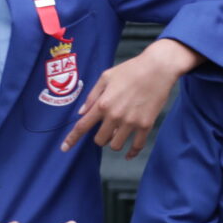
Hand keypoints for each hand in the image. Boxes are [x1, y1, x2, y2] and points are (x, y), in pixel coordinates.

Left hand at [59, 37, 201, 154]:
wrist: (158, 68)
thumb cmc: (131, 69)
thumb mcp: (106, 77)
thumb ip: (92, 96)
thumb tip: (81, 112)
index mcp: (103, 103)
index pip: (82, 126)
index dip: (72, 139)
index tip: (64, 148)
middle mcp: (115, 115)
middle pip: (100, 140)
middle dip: (100, 137)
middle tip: (106, 130)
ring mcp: (131, 122)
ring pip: (116, 145)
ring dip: (114, 142)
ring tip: (119, 133)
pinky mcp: (146, 125)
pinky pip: (137, 146)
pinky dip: (131, 153)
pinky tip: (128, 154)